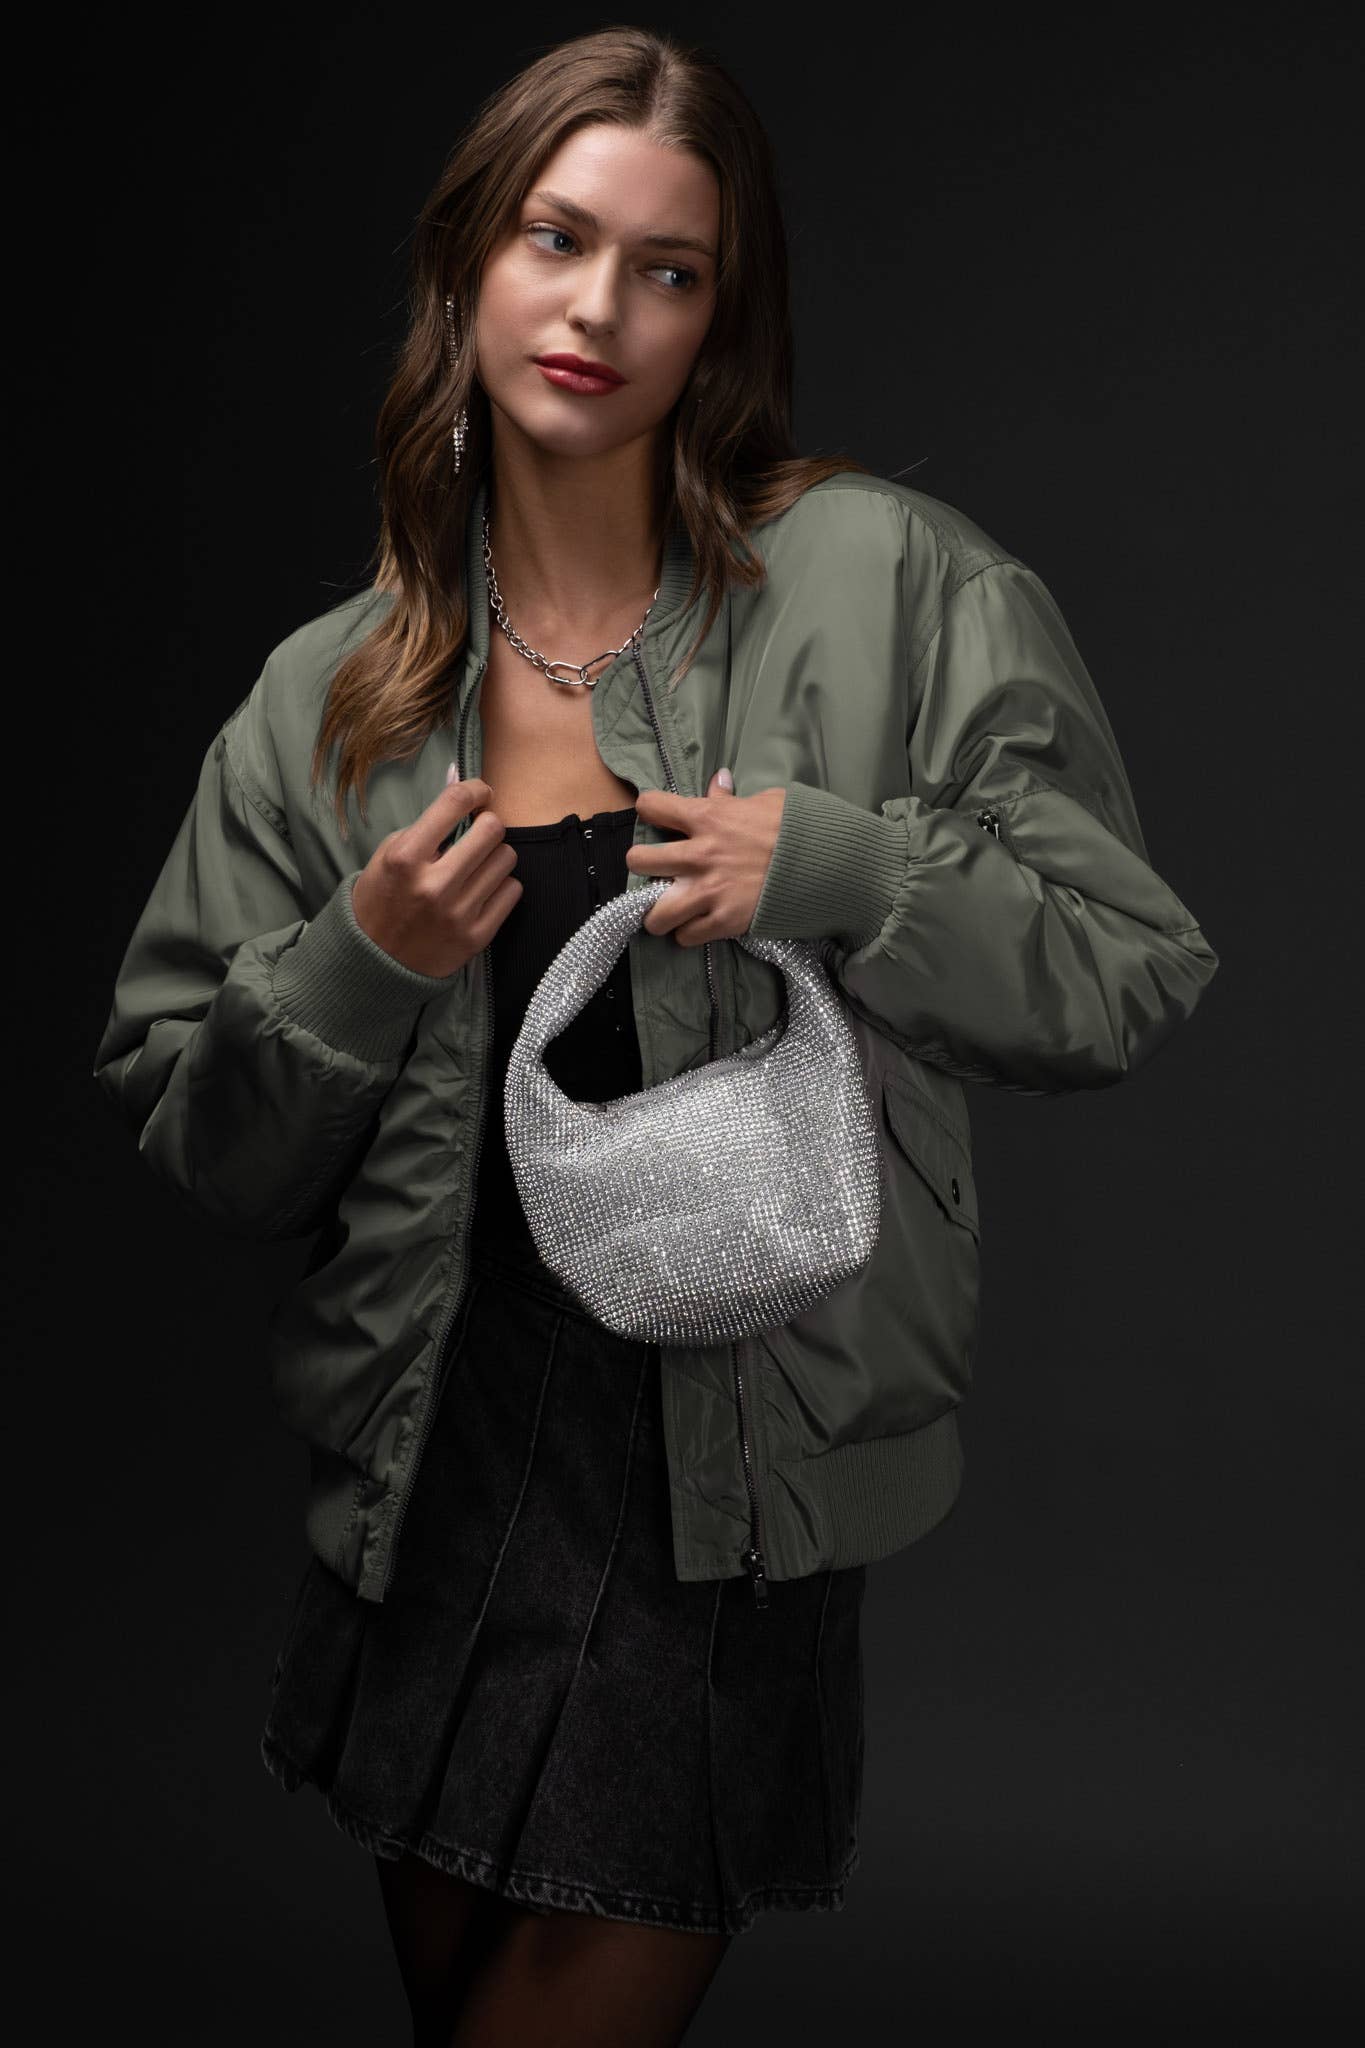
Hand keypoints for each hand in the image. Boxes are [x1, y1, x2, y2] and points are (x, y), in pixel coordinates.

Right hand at [350, 768, 521, 975]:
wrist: (375, 960)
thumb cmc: (382, 897)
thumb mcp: (390, 852)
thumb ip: (428, 821)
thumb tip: (460, 777)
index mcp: (405, 857)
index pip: (455, 802)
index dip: (476, 789)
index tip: (481, 793)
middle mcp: (433, 884)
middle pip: (492, 829)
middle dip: (487, 825)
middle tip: (477, 833)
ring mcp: (457, 913)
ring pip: (507, 858)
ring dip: (494, 857)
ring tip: (475, 866)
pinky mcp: (477, 936)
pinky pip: (512, 890)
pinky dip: (500, 885)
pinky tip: (481, 890)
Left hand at [625, 771, 785, 943]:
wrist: (829, 867)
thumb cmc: (799, 828)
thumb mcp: (766, 801)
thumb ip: (731, 798)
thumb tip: (718, 781)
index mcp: (708, 817)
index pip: (652, 807)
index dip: (651, 810)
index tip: (658, 817)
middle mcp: (701, 854)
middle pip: (639, 861)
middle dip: (642, 865)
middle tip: (656, 869)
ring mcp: (710, 891)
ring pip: (654, 913)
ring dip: (658, 912)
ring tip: (668, 909)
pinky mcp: (724, 922)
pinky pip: (686, 936)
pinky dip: (689, 933)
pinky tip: (697, 924)